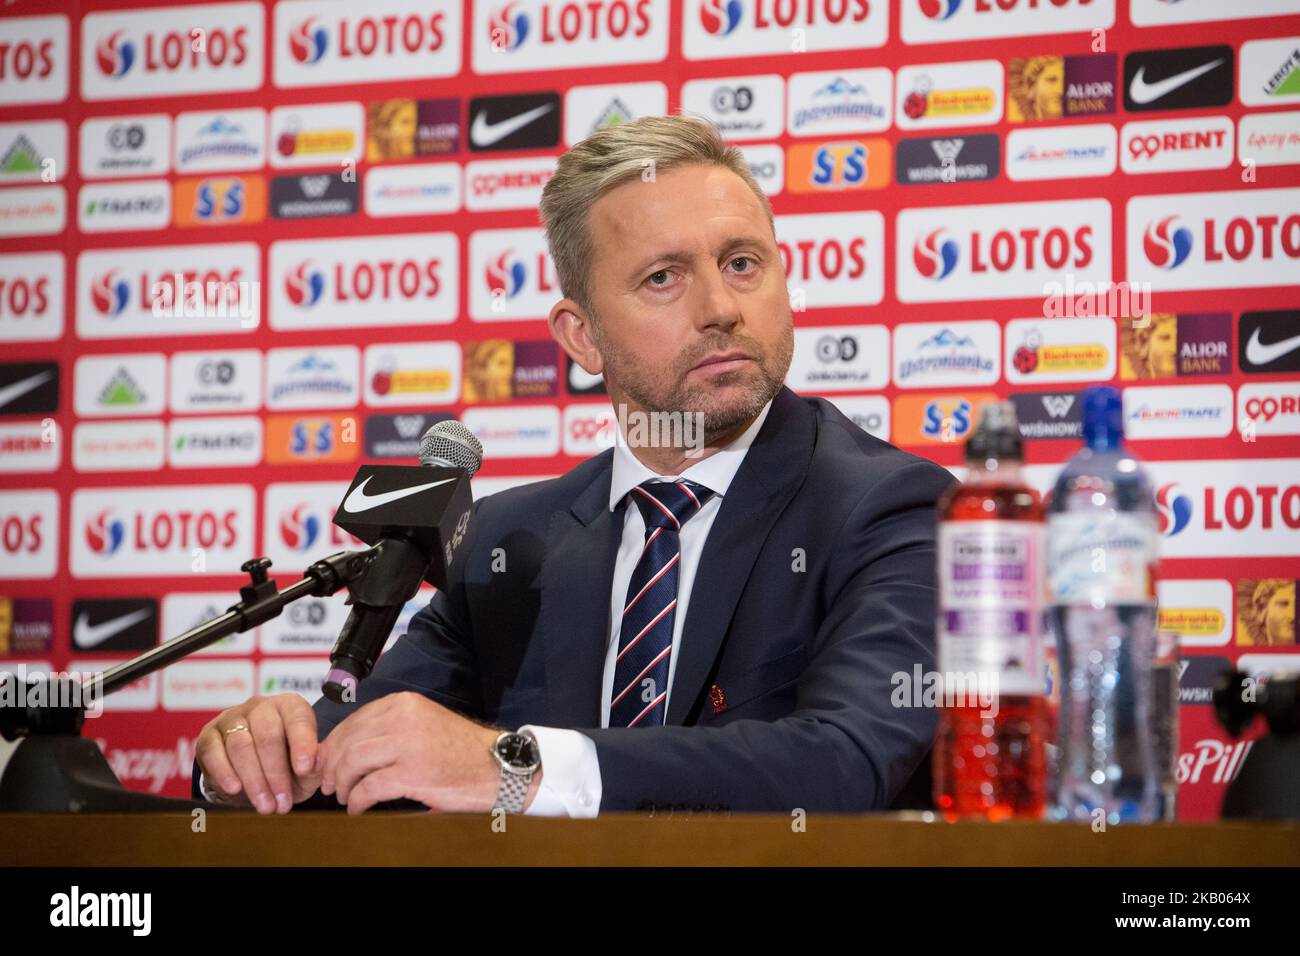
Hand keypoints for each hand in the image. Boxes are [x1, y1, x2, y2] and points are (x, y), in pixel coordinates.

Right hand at [195, 694, 321, 814]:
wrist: (253, 775)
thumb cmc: (287, 766)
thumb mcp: (307, 770)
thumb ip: (315, 765)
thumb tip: (316, 762)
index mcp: (290, 707)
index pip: (298, 718)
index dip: (302, 743)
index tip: (304, 769)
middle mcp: (261, 707)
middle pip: (267, 735)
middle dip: (276, 773)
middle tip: (282, 803)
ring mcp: (232, 718)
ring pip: (240, 745)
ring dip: (253, 780)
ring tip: (265, 806)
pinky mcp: (208, 735)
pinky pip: (213, 752)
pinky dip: (224, 772)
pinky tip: (234, 789)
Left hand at [317, 692, 539, 814]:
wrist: (497, 766)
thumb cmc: (461, 750)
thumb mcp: (424, 724)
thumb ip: (390, 728)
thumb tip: (348, 746)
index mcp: (405, 704)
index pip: (355, 720)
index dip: (334, 744)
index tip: (327, 762)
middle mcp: (404, 718)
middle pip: (349, 741)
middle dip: (333, 765)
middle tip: (328, 784)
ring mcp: (408, 745)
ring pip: (353, 762)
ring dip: (342, 784)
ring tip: (343, 797)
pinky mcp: (412, 773)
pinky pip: (369, 788)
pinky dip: (357, 801)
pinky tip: (357, 808)